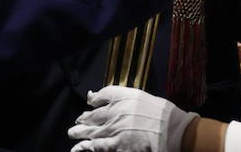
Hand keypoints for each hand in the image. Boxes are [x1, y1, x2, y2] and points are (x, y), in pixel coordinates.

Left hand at [68, 87, 196, 151]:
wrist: (168, 129)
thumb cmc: (156, 111)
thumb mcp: (136, 95)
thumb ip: (114, 94)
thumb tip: (93, 95)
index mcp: (120, 99)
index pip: (99, 101)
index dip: (90, 108)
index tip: (84, 111)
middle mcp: (114, 114)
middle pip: (93, 118)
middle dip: (82, 123)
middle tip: (74, 127)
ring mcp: (115, 131)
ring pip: (93, 133)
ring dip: (81, 135)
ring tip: (73, 136)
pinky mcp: (119, 147)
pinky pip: (100, 147)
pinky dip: (89, 148)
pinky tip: (81, 149)